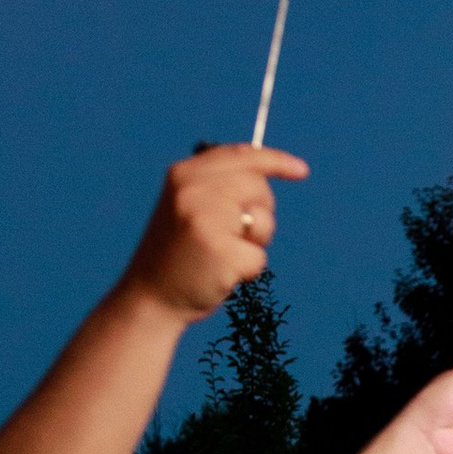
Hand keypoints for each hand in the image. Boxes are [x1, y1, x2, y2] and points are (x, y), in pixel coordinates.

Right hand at [126, 145, 309, 319]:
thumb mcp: (189, 207)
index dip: (275, 161)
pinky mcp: (221, 251)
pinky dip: (247, 270)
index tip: (301, 170)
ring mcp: (206, 220)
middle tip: (233, 234)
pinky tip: (220, 274)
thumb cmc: (178, 253)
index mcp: (184, 174)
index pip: (241, 156)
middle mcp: (193, 191)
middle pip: (258, 187)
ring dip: (254, 242)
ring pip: (263, 221)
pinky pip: (259, 256)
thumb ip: (220, 186)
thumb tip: (266, 174)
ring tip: (222, 253)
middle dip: (259, 211)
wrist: (151, 297)